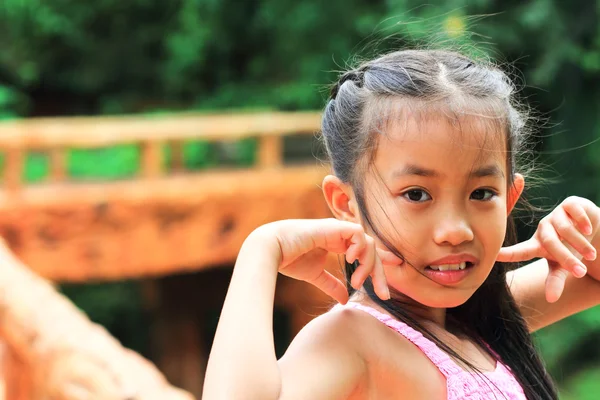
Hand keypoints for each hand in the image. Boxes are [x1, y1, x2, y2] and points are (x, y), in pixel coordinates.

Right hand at [258, 218, 401, 303]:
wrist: (272, 249)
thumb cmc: (290, 260)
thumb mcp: (316, 276)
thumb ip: (332, 285)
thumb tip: (347, 300)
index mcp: (337, 243)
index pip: (366, 248)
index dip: (381, 259)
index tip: (395, 267)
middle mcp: (340, 235)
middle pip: (371, 249)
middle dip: (379, 272)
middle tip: (384, 294)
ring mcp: (337, 229)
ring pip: (368, 242)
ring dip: (368, 264)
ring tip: (358, 281)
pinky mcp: (333, 227)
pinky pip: (357, 233)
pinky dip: (359, 248)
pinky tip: (351, 261)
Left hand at [497, 196, 599, 302]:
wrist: (591, 227)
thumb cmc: (570, 249)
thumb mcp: (562, 266)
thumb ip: (555, 280)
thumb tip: (551, 300)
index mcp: (537, 245)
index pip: (519, 251)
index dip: (507, 253)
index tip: (493, 255)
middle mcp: (543, 229)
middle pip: (549, 242)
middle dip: (565, 258)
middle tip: (580, 272)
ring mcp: (555, 215)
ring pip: (564, 228)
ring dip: (579, 243)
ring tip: (591, 255)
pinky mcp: (569, 204)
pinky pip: (573, 210)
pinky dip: (582, 221)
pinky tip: (588, 229)